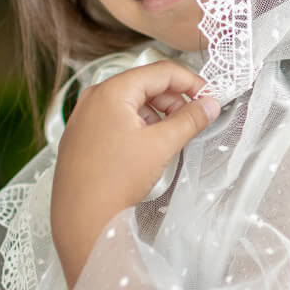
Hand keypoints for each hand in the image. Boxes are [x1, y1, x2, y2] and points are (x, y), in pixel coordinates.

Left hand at [51, 60, 220, 288]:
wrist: (80, 217)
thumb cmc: (114, 180)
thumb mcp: (161, 145)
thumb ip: (189, 120)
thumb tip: (209, 105)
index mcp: (111, 91)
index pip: (160, 72)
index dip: (190, 82)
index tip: (209, 97)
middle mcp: (94, 97)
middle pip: (144, 85)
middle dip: (173, 100)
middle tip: (193, 119)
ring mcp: (85, 117)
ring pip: (131, 103)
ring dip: (156, 114)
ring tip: (170, 137)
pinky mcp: (82, 136)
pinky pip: (116, 119)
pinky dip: (138, 125)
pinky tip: (148, 146)